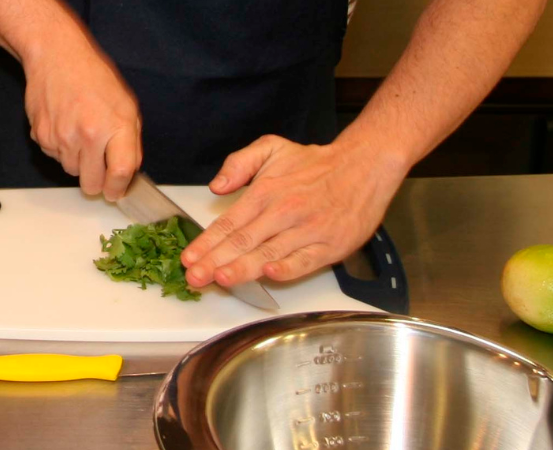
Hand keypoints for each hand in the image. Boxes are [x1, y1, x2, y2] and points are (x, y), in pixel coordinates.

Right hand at [22, 46, 140, 200]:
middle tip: (99, 169)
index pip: (120, 173)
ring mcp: (61, 137)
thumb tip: (126, 172)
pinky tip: (65, 126)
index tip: (115, 192)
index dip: (118, 188)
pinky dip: (61, 149)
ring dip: (78, 162)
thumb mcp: (126, 105)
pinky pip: (54, 157)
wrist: (57, 57)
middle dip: (97, 182)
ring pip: (71, 171)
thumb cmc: (94, 78)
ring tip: (80, 134)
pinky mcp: (41, 136)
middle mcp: (87, 135)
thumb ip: (130, 140)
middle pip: (91, 183)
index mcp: (115, 126)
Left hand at [180, 135, 410, 286]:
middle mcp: (284, 212)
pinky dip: (288, 268)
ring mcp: (307, 230)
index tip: (188, 258)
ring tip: (221, 279)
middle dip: (215, 261)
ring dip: (243, 268)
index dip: (206, 243)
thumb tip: (217, 186)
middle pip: (243, 241)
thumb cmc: (314, 163)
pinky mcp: (330, 245)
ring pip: (269, 253)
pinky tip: (269, 275)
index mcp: (266, 192)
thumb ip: (240, 163)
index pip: (228, 223)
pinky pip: (305, 261)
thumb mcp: (272, 148)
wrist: (364, 165)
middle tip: (194, 277)